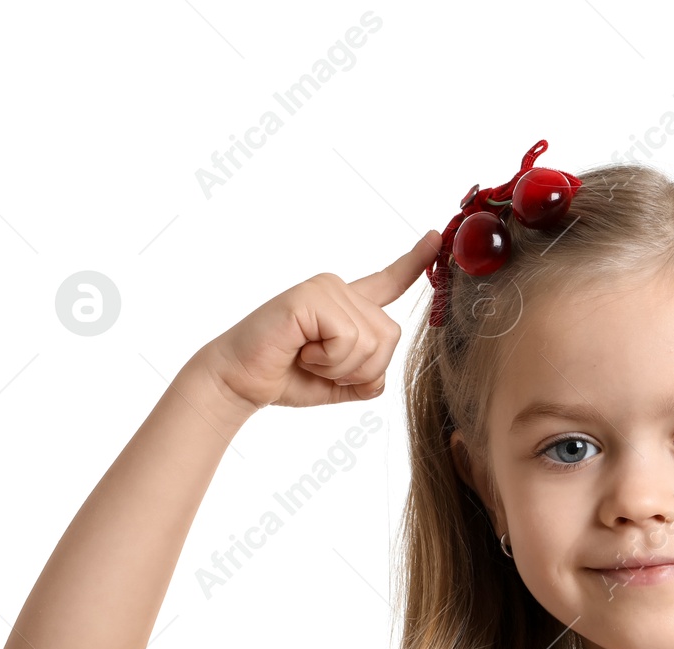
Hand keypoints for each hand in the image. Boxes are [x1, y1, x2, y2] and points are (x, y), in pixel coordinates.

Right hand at [201, 231, 441, 411]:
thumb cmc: (285, 378)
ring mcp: (325, 289)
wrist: (239, 382)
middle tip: (321, 366)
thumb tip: (381, 377)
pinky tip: (301, 352)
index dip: (415, 263)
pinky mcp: (310, 297)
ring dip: (340, 367)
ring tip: (308, 358)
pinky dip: (328, 360)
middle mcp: (339, 289)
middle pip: (390, 336)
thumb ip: (368, 379)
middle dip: (362, 369)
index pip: (390, 281)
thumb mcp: (340, 384)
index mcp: (348, 306)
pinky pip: (349, 339)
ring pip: (372, 341)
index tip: (434, 238)